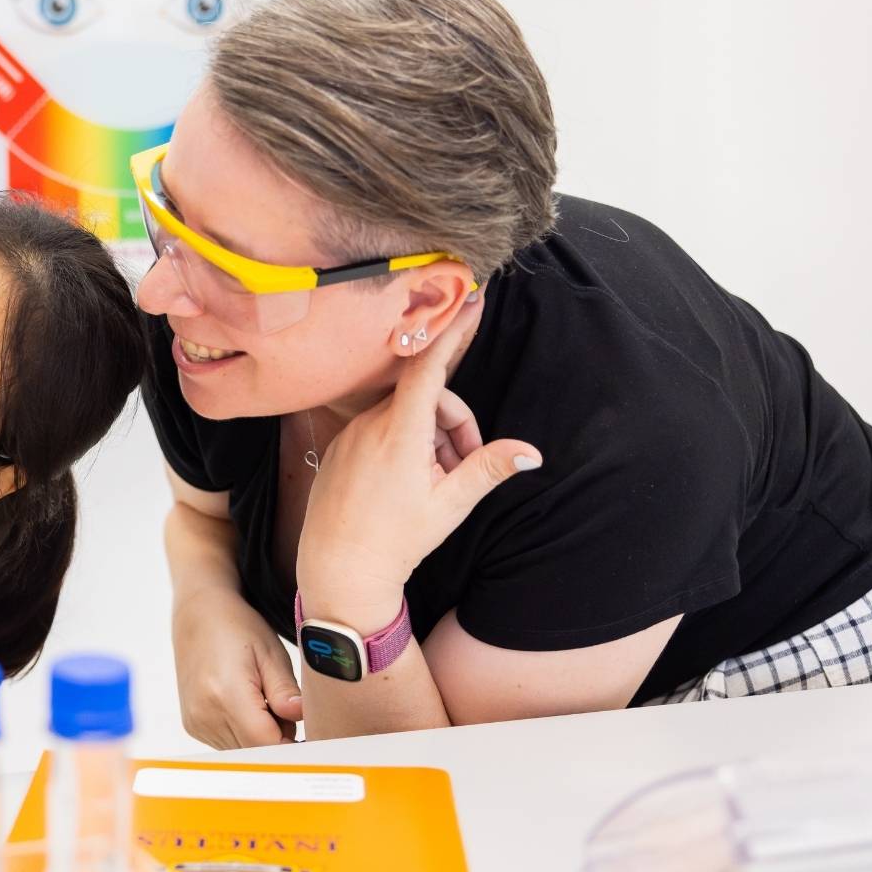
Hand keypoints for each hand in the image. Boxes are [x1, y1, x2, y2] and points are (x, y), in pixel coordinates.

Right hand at [173, 585, 305, 748]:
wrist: (199, 616)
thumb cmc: (237, 628)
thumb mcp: (271, 653)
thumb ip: (286, 691)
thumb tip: (301, 719)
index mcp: (226, 693)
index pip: (266, 743)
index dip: (292, 745)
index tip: (310, 737)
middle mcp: (205, 713)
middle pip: (255, 751)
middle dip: (279, 739)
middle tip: (286, 707)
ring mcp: (196, 722)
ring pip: (243, 752)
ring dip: (261, 737)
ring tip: (264, 701)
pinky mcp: (193, 725)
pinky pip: (229, 745)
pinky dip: (245, 734)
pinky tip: (247, 706)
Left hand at [297, 316, 541, 620]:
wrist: (339, 572)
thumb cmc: (396, 541)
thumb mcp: (450, 505)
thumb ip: (488, 469)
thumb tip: (531, 453)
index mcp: (399, 433)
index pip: (430, 366)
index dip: (453, 331)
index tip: (472, 299)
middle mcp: (370, 424)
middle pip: (427, 398)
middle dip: (454, 424)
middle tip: (463, 467)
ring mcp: (351, 433)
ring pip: (404, 414)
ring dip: (430, 438)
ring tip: (434, 483)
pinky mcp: (340, 446)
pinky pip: (380, 428)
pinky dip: (403, 444)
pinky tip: (406, 483)